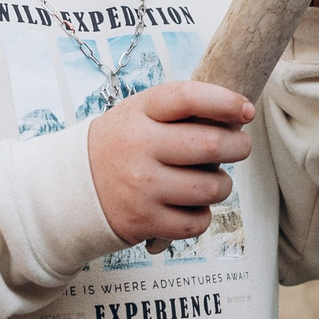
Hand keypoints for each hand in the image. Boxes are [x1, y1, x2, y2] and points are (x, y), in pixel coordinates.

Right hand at [85, 79, 255, 247]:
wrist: (72, 188)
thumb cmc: (122, 146)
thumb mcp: (140, 115)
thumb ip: (182, 112)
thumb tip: (239, 117)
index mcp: (139, 112)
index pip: (187, 97)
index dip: (225, 102)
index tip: (246, 110)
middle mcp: (138, 146)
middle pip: (210, 144)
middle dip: (239, 146)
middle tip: (240, 146)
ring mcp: (141, 186)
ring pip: (212, 187)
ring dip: (222, 185)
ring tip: (210, 181)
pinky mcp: (144, 221)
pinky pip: (197, 221)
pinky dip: (202, 215)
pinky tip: (191, 205)